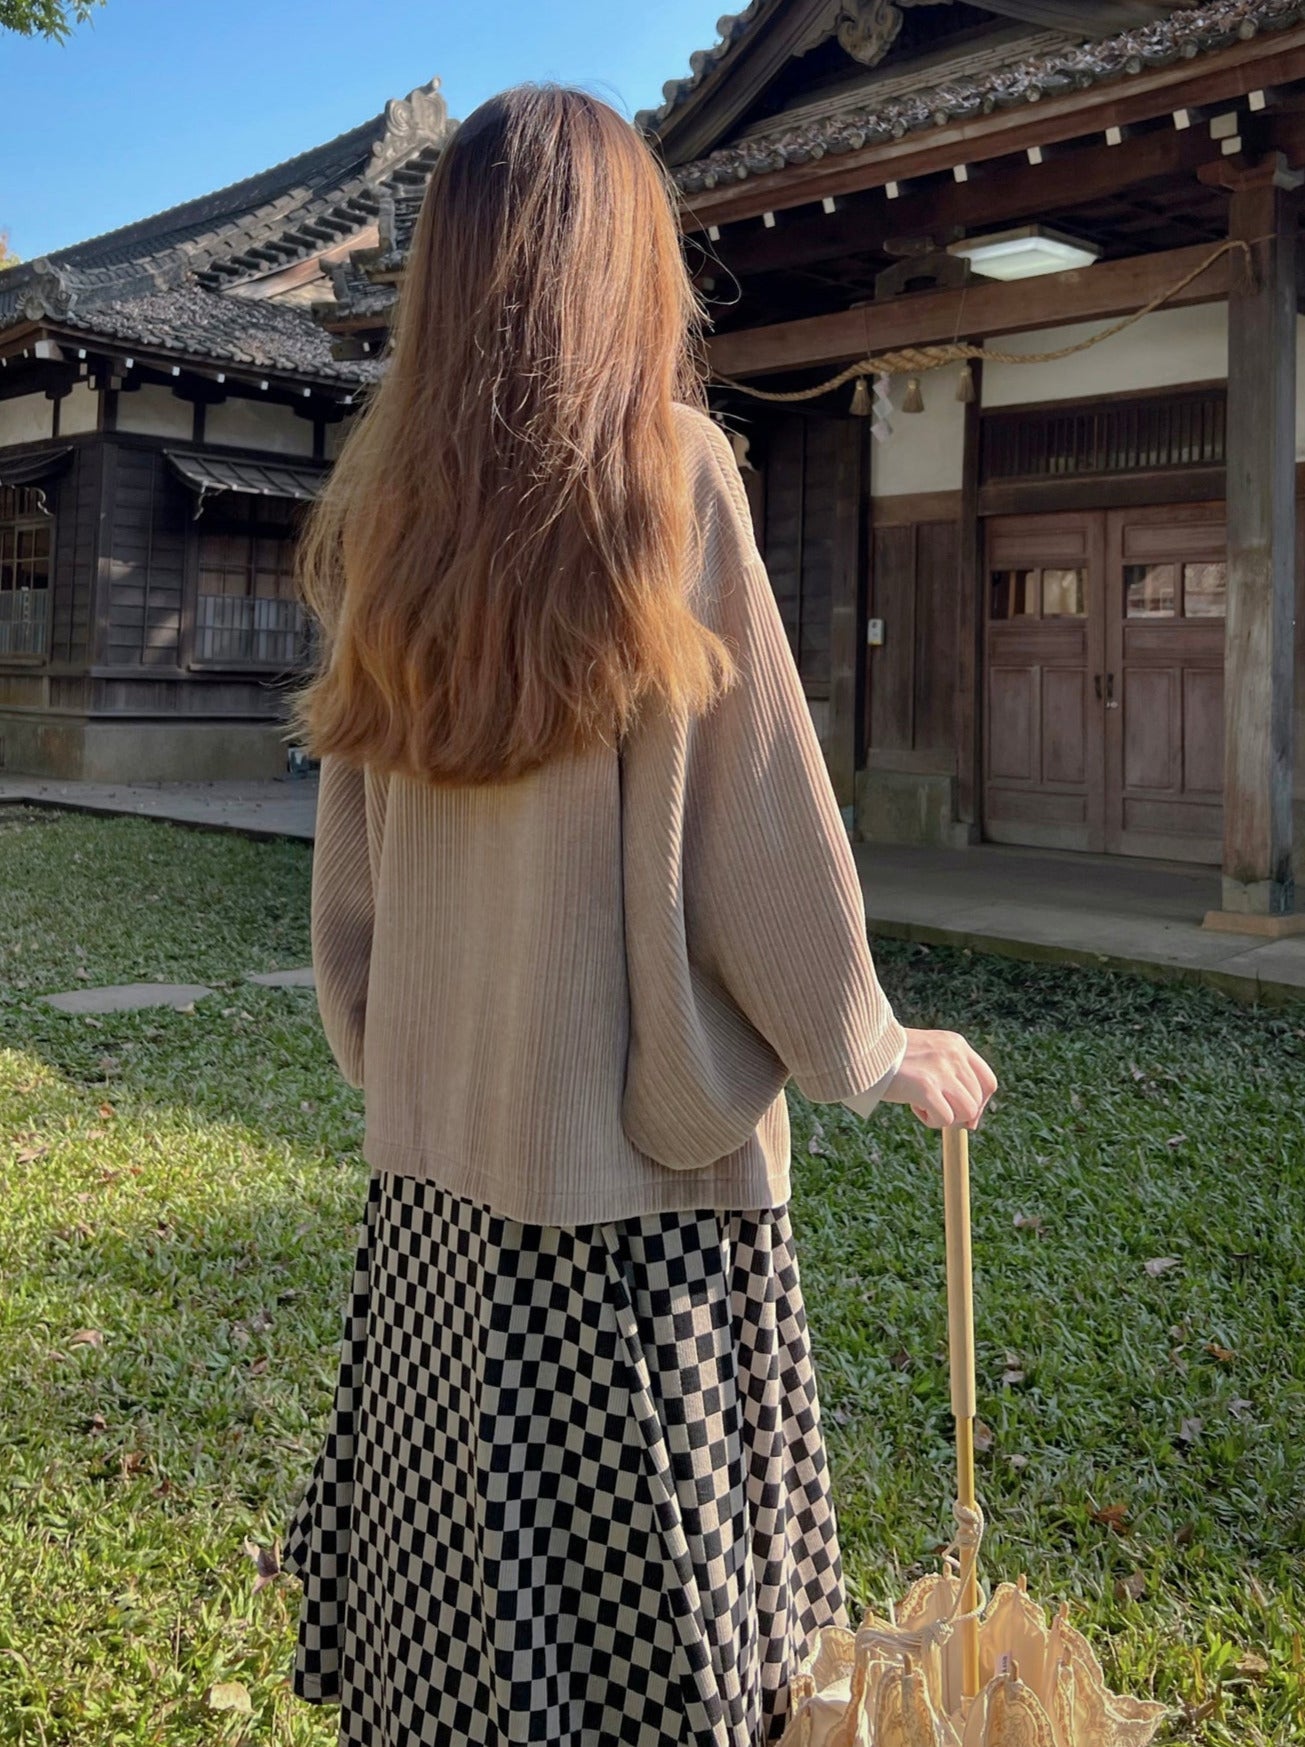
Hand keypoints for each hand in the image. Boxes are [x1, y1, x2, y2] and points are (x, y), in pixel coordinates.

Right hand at [882, 1028, 997, 1129]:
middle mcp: (954, 1055)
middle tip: (933, 1107)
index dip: (981, 1103)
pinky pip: (946, 1119)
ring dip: (945, 1117)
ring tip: (922, 1104)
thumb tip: (971, 1122)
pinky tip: (913, 1106)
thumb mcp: (929, 1056)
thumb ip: (951, 1077)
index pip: (988, 1081)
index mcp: (956, 1045)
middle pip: (977, 1101)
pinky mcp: (927, 1087)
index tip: (964, 1114)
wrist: (862, 1047)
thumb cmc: (891, 1058)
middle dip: (959, 1114)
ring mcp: (941, 1070)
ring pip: (966, 1112)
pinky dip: (930, 1120)